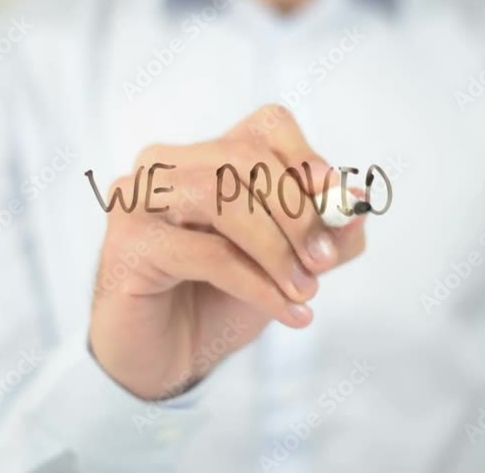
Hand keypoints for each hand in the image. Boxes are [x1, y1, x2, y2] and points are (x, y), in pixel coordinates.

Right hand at [88, 105, 366, 399]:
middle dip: (295, 211)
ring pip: (221, 197)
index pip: (264, 127)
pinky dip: (257, 283)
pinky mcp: (127, 244)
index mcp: (204, 157)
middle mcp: (165, 166)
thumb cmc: (218, 300)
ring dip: (275, 248)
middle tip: (323, 261)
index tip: (336, 198)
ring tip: (305, 290)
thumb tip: (357, 206)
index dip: (304, 156)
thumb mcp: (286, 265)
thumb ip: (322, 236)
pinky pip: (208, 253)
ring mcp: (138, 200)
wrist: (165, 358)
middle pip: (243, 159)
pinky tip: (287, 312)